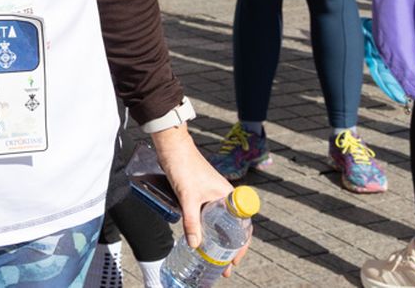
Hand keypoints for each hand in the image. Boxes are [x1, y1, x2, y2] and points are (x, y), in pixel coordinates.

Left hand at [151, 125, 245, 268]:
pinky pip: (207, 216)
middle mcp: (224, 197)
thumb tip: (195, 246)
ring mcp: (211, 196)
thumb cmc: (183, 166)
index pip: (243, 226)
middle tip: (223, 267)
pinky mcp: (199, 194)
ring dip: (217, 240)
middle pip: (232, 228)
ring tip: (211, 258)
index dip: (242, 246)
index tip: (234, 261)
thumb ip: (192, 222)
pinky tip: (198, 239)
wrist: (171, 146)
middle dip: (229, 249)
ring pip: (219, 223)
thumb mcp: (187, 197)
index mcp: (228, 197)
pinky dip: (206, 229)